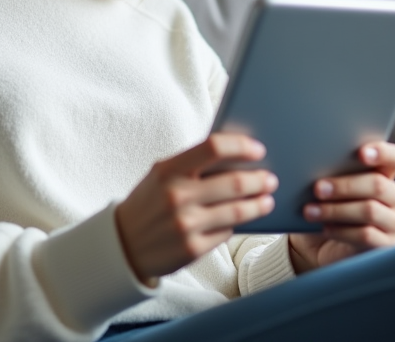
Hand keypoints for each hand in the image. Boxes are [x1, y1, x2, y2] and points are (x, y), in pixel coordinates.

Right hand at [115, 133, 278, 284]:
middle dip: (259, 179)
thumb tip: (239, 155)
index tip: (258, 149)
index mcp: (168, 170)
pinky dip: (239, 224)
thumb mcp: (162, 175)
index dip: (241, 146)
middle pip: (233, 182)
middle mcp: (177, 196)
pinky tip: (245, 219)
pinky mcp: (193, 249)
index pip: (213, 147)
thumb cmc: (150, 202)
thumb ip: (193, 165)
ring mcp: (186, 224)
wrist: (123, 244)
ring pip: (237, 211)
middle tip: (271, 178)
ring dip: (259, 204)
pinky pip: (227, 232)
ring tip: (267, 200)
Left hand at [287, 142, 394, 273]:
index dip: (383, 152)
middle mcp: (394, 197)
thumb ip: (332, 173)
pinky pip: (366, 235)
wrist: (321, 246)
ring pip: (370, 210)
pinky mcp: (386, 245)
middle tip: (317, 188)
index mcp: (384, 175)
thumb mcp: (328, 188)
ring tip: (311, 211)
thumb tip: (316, 162)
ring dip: (336, 210)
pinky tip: (325, 228)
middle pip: (378, 185)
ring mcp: (394, 222)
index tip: (361, 153)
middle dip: (345, 186)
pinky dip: (341, 230)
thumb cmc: (327, 208)